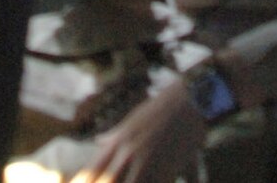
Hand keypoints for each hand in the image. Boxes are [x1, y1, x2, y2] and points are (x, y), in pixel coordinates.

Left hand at [69, 76, 206, 182]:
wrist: (187, 102)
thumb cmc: (159, 110)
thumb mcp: (132, 121)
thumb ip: (114, 136)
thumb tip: (98, 141)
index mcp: (118, 141)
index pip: (94, 169)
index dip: (89, 180)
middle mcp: (128, 152)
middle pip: (109, 180)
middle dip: (109, 182)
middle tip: (117, 181)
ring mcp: (147, 162)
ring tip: (136, 180)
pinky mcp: (166, 169)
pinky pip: (156, 182)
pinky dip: (155, 182)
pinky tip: (160, 181)